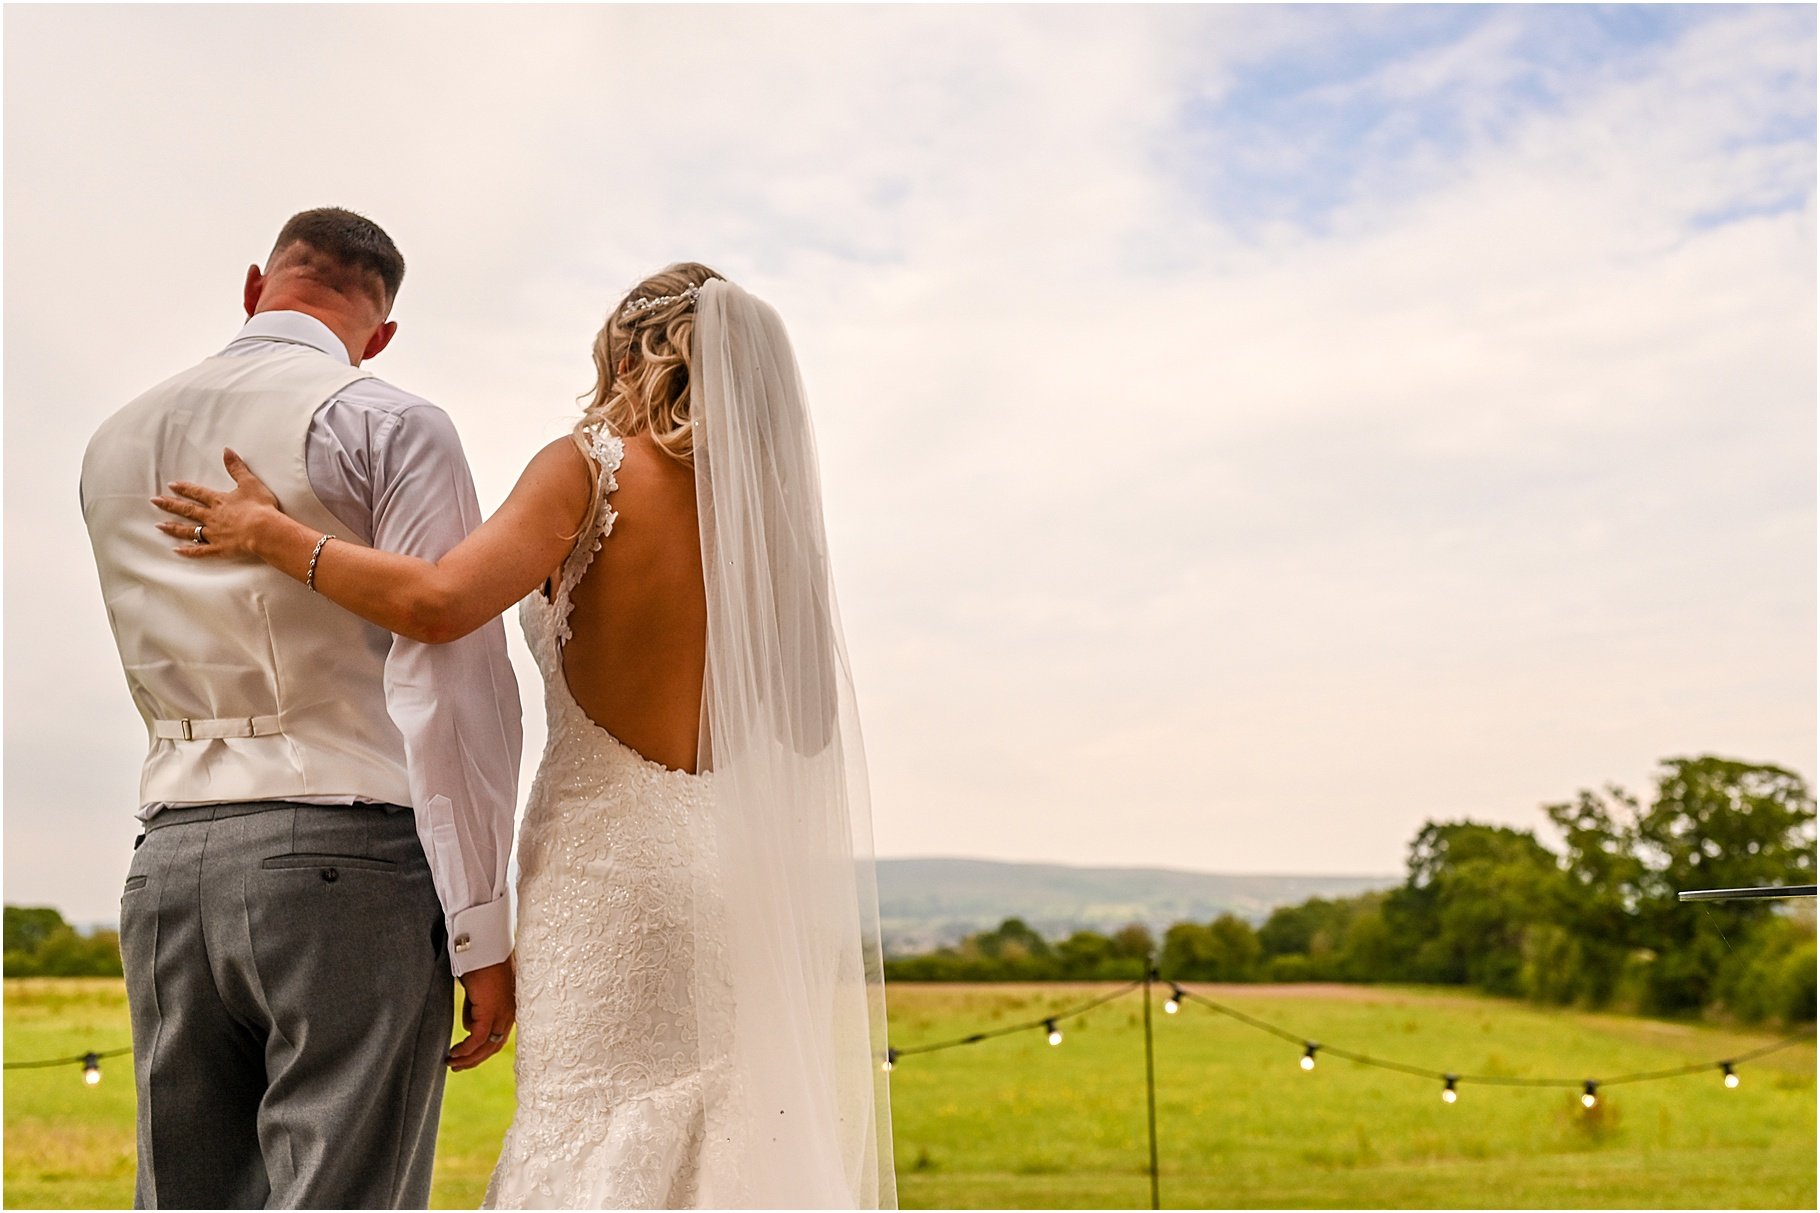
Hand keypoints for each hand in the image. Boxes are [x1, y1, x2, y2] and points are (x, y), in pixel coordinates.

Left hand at [152, 448, 282, 559]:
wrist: (264, 530)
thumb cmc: (260, 507)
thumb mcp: (250, 483)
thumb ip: (237, 468)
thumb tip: (227, 451)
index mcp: (219, 501)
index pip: (197, 493)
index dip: (184, 488)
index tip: (171, 485)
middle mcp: (212, 517)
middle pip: (187, 510)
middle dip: (170, 505)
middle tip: (154, 501)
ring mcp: (214, 534)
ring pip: (189, 531)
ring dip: (173, 528)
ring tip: (159, 526)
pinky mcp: (219, 548)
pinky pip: (200, 551)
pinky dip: (188, 551)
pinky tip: (176, 551)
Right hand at [448, 956, 515, 1071]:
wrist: (484, 945)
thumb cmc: (480, 960)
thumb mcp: (479, 989)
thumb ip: (476, 1006)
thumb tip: (469, 1024)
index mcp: (510, 1005)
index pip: (499, 1034)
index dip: (484, 1048)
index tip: (468, 1056)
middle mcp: (510, 1012)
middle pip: (494, 1044)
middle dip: (475, 1059)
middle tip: (457, 1065)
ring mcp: (503, 1012)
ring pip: (487, 1045)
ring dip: (468, 1058)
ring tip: (451, 1063)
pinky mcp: (491, 1011)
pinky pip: (477, 1039)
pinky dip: (466, 1050)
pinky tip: (454, 1053)